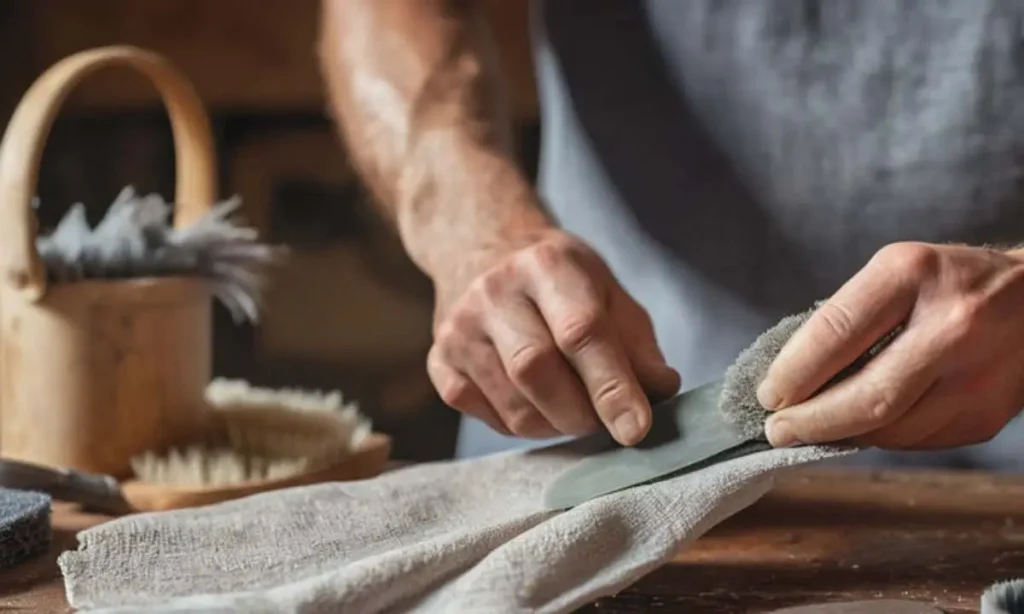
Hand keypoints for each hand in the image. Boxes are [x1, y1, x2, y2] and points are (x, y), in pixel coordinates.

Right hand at [426, 227, 680, 445]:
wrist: (483, 249)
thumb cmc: (558, 280)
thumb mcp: (606, 290)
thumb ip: (637, 343)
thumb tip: (661, 393)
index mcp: (546, 263)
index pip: (580, 331)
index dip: (612, 386)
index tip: (637, 429)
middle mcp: (493, 290)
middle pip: (536, 370)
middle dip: (581, 413)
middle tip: (604, 421)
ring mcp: (459, 327)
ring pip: (512, 406)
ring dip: (554, 425)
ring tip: (572, 409)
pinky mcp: (439, 360)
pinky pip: (486, 417)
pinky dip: (521, 425)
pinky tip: (535, 403)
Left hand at [757, 241, 1023, 449]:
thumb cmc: (948, 282)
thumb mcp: (895, 272)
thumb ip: (847, 319)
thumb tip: (791, 380)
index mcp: (912, 274)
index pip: (836, 333)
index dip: (794, 373)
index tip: (768, 394)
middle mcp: (951, 325)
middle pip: (867, 397)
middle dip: (811, 422)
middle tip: (777, 431)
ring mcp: (976, 375)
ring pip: (890, 431)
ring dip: (842, 435)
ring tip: (814, 427)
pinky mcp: (987, 415)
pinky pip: (916, 442)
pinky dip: (880, 437)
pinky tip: (864, 425)